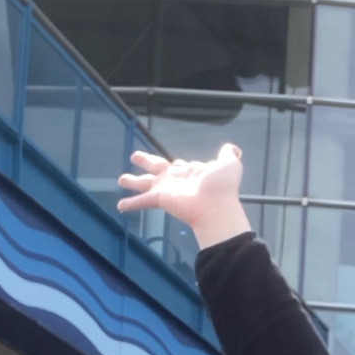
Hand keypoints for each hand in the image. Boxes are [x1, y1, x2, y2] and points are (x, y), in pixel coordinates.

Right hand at [117, 143, 249, 249]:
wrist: (217, 206)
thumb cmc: (223, 187)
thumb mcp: (229, 164)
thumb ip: (228, 154)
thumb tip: (233, 148)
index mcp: (191, 172)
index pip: (180, 165)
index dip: (178, 163)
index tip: (177, 162)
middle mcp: (177, 180)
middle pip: (157, 168)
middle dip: (146, 161)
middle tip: (135, 157)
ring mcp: (167, 189)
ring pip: (144, 182)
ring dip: (133, 181)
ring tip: (121, 179)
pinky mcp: (160, 198)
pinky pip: (142, 200)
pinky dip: (131, 203)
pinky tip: (120, 206)